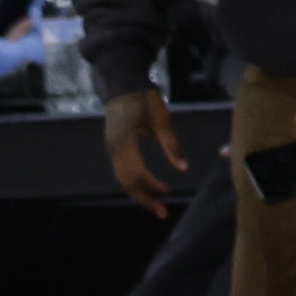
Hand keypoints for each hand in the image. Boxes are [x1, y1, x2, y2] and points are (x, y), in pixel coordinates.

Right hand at [102, 88, 186, 217]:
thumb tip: (184, 168)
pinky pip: (122, 170)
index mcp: (125, 142)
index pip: (138, 173)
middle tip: (162, 213)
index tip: (170, 193)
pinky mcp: (114, 146)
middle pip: (126, 181)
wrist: (122, 83)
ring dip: (139, 193)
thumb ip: (172, 143)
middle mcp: (114, 148)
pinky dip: (135, 182)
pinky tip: (148, 187)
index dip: (153, 186)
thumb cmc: (144, 98)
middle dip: (144, 198)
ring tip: (157, 205)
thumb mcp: (162, 118)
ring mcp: (112, 147)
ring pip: (122, 178)